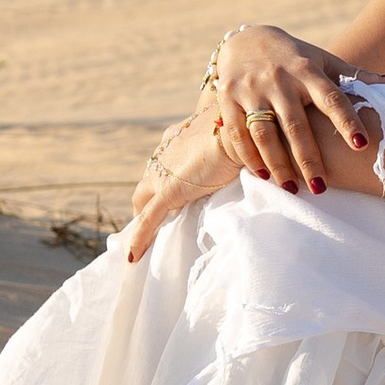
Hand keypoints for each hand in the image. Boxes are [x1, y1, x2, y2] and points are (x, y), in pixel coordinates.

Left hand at [124, 112, 236, 262]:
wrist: (244, 128)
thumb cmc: (247, 129)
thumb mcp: (236, 139)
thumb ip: (232, 151)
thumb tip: (250, 161)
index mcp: (179, 136)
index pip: (165, 160)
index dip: (165, 174)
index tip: (170, 185)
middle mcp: (166, 152)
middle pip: (149, 179)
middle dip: (148, 196)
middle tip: (152, 215)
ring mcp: (165, 172)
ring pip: (142, 198)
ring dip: (142, 214)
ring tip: (145, 237)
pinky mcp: (170, 190)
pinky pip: (149, 218)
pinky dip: (140, 237)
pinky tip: (134, 256)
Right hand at [211, 25, 377, 196]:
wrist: (245, 39)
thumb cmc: (295, 59)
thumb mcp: (324, 62)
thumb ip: (356, 77)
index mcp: (308, 71)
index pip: (332, 98)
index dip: (347, 121)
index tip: (362, 145)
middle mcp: (280, 79)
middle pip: (296, 124)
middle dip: (308, 158)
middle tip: (321, 188)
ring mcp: (252, 88)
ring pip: (264, 132)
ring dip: (278, 163)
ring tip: (292, 189)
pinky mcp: (228, 97)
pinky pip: (237, 132)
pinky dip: (249, 156)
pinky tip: (263, 176)